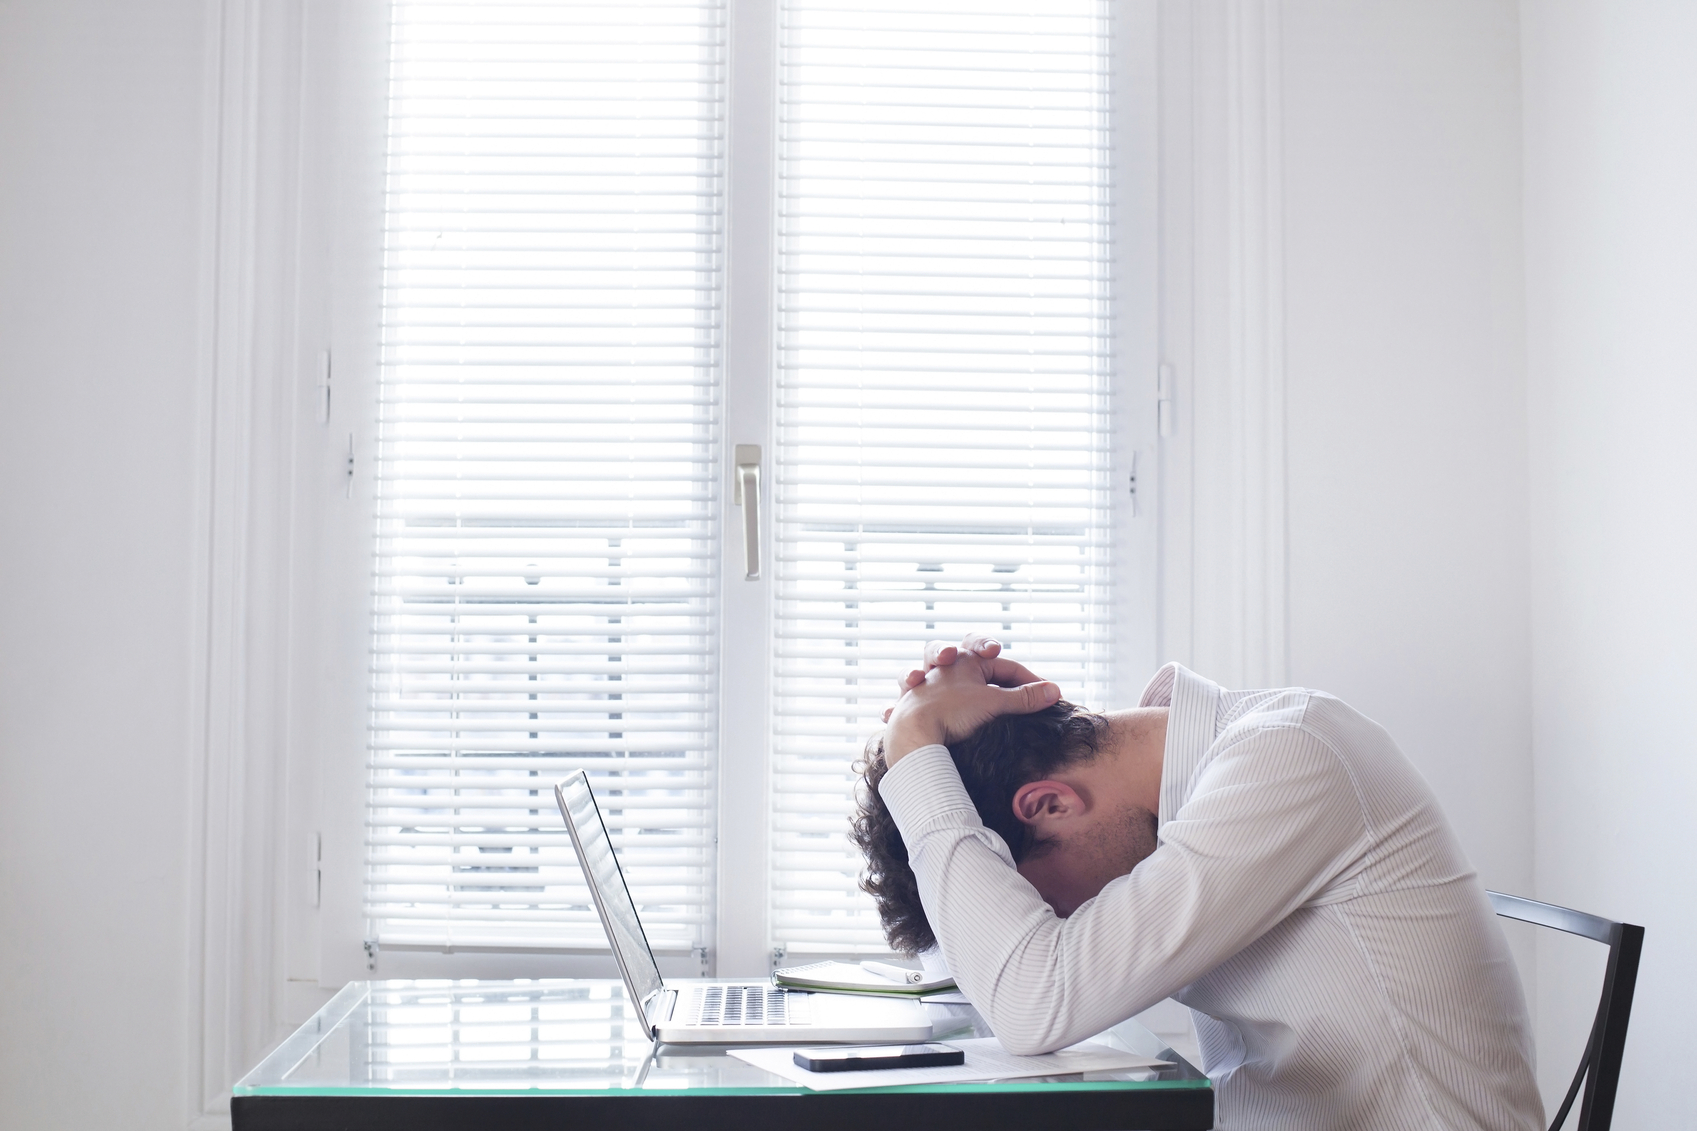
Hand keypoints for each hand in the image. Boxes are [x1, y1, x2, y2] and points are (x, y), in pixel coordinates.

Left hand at [881, 649, 1060, 766]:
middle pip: (968, 657)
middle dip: (986, 663)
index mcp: (965, 660)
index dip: (1030, 680)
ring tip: (949, 679)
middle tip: (1001, 672)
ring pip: (935, 670)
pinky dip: (913, 701)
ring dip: (945, 674)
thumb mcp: (995, 703)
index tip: (1046, 695)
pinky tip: (906, 709)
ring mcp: (925, 685)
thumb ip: (1024, 698)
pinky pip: (911, 698)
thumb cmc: (953, 711)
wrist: (913, 731)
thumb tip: (1054, 691)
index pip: (1006, 666)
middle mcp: (943, 667)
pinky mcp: (910, 704)